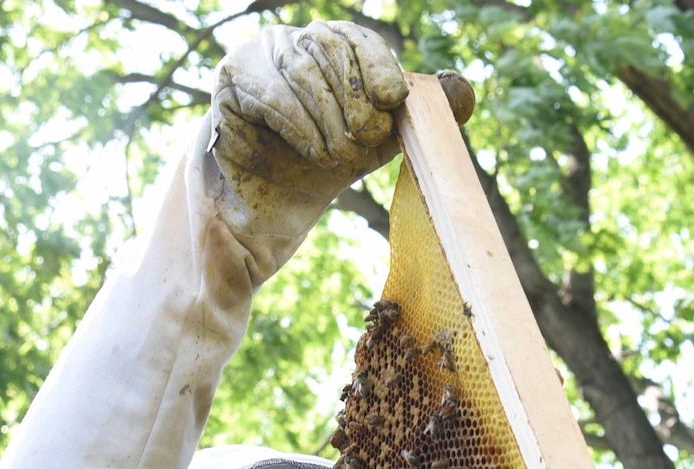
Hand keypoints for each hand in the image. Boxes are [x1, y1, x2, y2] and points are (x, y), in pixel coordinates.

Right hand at [206, 24, 474, 276]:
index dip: (378, 64)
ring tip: (336, 155)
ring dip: (328, 120)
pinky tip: (313, 150)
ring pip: (302, 71)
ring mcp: (258, 57)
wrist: (272, 204)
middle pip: (330, 48)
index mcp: (329, 48)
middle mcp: (292, 42)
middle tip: (363, 140)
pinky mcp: (231, 83)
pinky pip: (272, 94)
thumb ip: (414, 116)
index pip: (356, 38)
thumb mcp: (378, 141)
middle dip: (354, 99)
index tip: (392, 98)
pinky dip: (299, 125)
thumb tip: (462, 91)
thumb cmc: (327, 164)